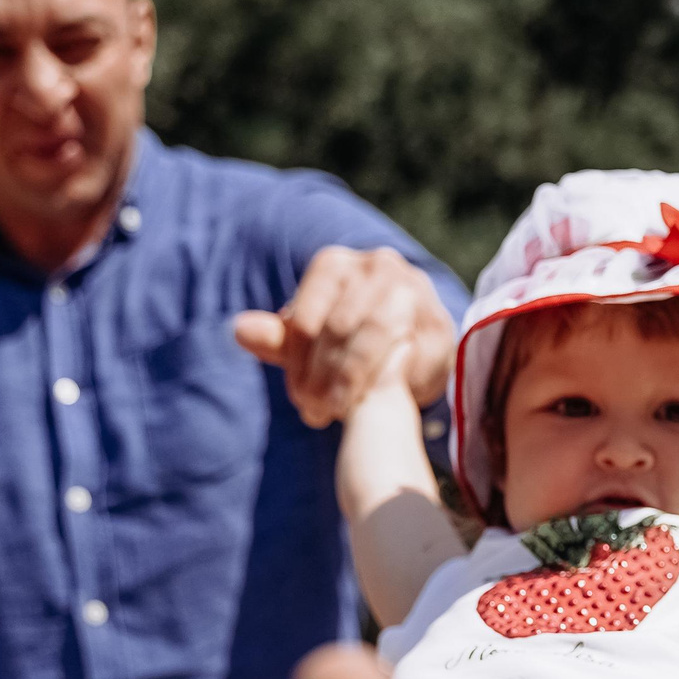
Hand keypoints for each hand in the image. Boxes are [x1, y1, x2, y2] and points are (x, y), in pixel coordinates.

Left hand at [234, 247, 456, 428]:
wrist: (415, 334)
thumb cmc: (350, 336)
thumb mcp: (312, 338)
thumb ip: (280, 338)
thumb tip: (239, 331)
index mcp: (335, 265)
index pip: (305, 319)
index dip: (298, 364)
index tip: (298, 399)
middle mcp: (377, 267)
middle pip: (339, 329)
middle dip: (324, 377)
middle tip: (315, 414)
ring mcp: (413, 291)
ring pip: (374, 338)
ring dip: (353, 381)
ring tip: (339, 412)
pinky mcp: (440, 324)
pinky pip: (411, 355)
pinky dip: (390, 382)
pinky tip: (375, 403)